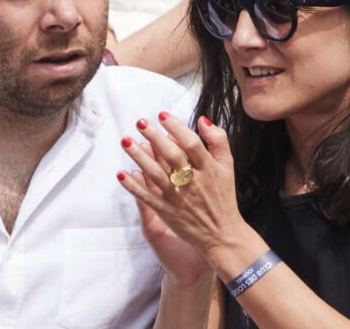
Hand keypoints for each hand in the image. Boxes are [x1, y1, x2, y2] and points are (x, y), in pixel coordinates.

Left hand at [117, 113, 245, 260]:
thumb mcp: (227, 165)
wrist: (223, 234)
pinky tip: (122, 173)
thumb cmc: (223, 195)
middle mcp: (193, 182)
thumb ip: (218, 140)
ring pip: (156, 175)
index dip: (177, 128)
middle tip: (140, 122)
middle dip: (155, 138)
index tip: (162, 115)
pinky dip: (134, 187)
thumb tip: (202, 119)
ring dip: (139, 157)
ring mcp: (179, 198)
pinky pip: (148, 198)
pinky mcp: (168, 212)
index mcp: (208, 169)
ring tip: (126, 141)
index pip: (192, 144)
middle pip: (172, 157)